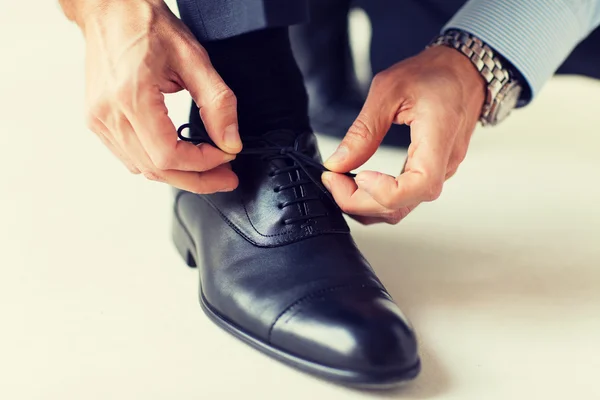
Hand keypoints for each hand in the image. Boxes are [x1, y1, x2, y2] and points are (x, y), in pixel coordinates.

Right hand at [81, 0, 240, 192]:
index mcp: (130, 97)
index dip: (202, 164)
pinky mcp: (96, 121)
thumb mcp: (194, 58)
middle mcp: (108, 114)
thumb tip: (230, 142)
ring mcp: (98, 120)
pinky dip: (158, 163)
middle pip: (156, 170)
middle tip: (225, 178)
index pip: (168, 155)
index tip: (226, 156)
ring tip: (208, 169)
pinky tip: (179, 156)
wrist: (109, 10)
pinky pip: (130, 157)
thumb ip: (217, 103)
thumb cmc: (145, 25)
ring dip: (179, 174)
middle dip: (197, 179)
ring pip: (142, 169)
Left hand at [322, 46, 485, 224]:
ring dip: (365, 204)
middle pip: (402, 205)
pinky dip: (376, 198)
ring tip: (340, 182)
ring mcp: (439, 171)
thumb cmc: (433, 73)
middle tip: (332, 179)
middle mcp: (444, 163)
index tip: (358, 176)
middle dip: (360, 201)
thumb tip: (338, 164)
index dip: (385, 191)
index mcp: (439, 138)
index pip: (420, 186)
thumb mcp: (388, 89)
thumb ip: (363, 130)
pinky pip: (404, 199)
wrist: (463, 71)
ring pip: (401, 208)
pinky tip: (357, 184)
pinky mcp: (431, 172)